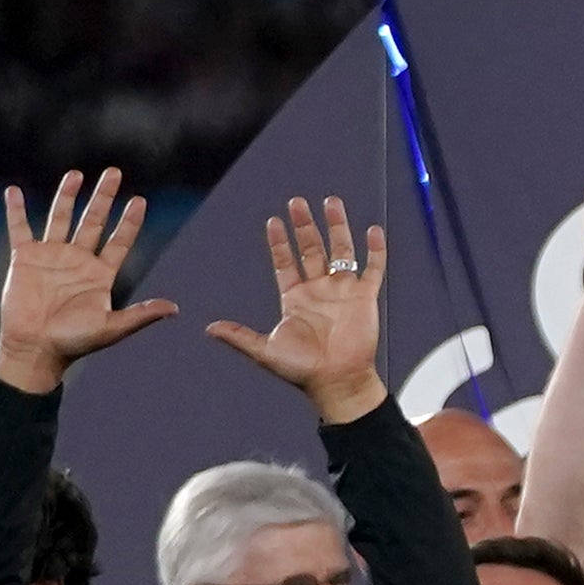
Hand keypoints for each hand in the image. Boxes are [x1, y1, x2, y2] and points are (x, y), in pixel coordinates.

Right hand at [0, 168, 177, 391]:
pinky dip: (15, 210)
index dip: (129, 222)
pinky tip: (12, 191)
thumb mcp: (111, 329)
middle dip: (103, 197)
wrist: (35, 349)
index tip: (140, 201)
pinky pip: (19, 228)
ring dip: (67, 196)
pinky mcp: (24, 259)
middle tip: (114, 173)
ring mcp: (50, 256)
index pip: (119, 241)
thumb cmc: (74, 342)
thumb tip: (175, 309)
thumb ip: (141, 315)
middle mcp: (77, 260)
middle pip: (93, 221)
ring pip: (61, 218)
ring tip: (76, 174)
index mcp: (99, 274)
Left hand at [204, 196, 390, 425]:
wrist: (337, 382)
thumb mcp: (265, 351)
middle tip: (297, 202)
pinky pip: (372, 268)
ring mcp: (343, 292)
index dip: (279, 242)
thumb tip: (209, 329)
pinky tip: (371, 231)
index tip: (273, 221)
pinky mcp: (365, 298)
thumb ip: (239, 337)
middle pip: (312, 248)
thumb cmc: (302, 370)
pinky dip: (374, 250)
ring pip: (341, 251)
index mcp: (295, 298)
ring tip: (331, 202)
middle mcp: (319, 290)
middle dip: (304, 225)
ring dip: (336, 227)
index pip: (285, 262)